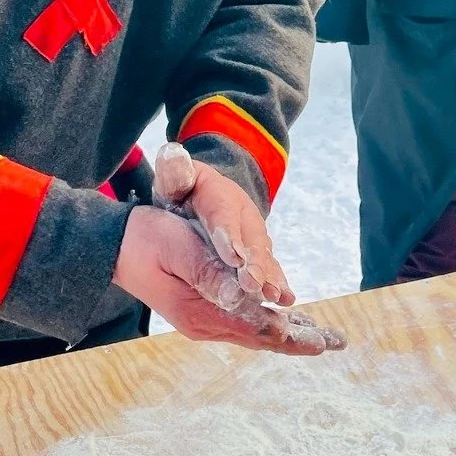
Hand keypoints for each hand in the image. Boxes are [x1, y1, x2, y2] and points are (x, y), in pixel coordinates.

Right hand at [113, 207, 339, 353]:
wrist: (112, 246)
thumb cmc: (146, 240)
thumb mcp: (180, 249)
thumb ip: (210, 273)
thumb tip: (242, 294)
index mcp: (203, 312)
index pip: (257, 329)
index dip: (292, 334)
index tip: (322, 340)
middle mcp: (206, 323)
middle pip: (261, 337)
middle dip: (300, 339)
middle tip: (337, 341)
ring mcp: (203, 320)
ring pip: (255, 333)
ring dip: (289, 333)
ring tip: (323, 336)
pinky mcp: (202, 311)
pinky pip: (243, 324)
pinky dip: (270, 324)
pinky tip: (287, 322)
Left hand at [153, 141, 289, 303]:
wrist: (208, 192)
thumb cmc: (185, 189)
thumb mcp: (176, 178)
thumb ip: (174, 171)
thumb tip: (172, 155)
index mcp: (219, 193)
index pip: (223, 214)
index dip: (229, 235)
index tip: (232, 256)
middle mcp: (244, 213)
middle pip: (251, 239)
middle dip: (254, 263)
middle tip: (252, 284)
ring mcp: (255, 232)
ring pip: (264, 255)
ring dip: (269, 276)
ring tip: (273, 296)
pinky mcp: (260, 249)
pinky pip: (270, 265)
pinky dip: (277, 281)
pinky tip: (284, 299)